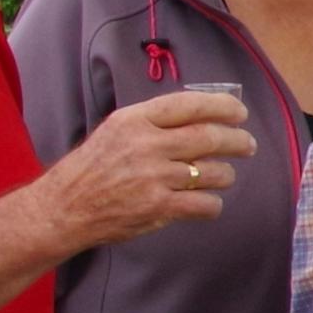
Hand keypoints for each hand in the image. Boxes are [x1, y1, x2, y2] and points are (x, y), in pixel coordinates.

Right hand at [47, 89, 254, 248]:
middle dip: (237, 140)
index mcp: (135, 119)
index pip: (190, 104)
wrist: (65, 207)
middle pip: (209, 137)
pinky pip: (205, 203)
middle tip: (248, 144)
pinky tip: (208, 202)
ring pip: (213, 172)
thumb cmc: (93, 167)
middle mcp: (146, 144)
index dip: (222, 106)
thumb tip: (202, 114)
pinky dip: (214, 203)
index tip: (239, 112)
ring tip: (224, 175)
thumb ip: (154, 121)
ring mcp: (153, 177)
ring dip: (227, 174)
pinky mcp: (158, 207)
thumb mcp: (116, 129)